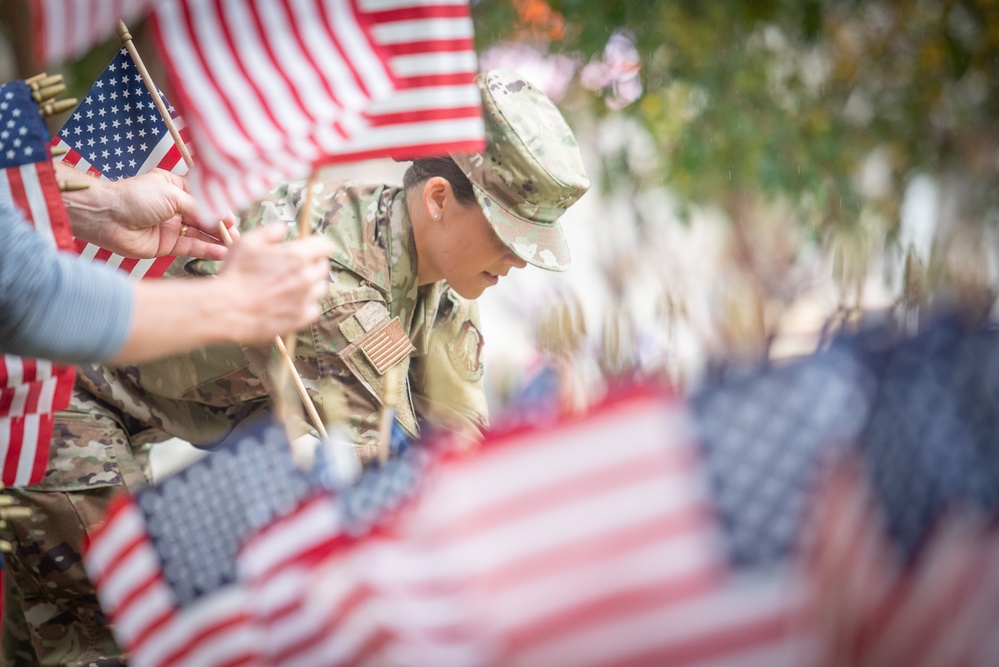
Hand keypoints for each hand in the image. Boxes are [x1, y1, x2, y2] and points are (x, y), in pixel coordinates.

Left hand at [59, 164, 238, 259]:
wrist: (106, 217)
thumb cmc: (134, 197)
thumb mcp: (172, 194)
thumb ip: (198, 207)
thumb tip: (219, 216)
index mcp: (175, 187)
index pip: (204, 198)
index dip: (218, 207)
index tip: (231, 217)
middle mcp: (175, 207)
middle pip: (204, 217)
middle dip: (220, 225)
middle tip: (236, 233)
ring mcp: (172, 226)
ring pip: (200, 234)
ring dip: (216, 239)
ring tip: (233, 244)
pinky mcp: (167, 245)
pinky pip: (191, 247)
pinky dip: (206, 249)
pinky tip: (220, 252)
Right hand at [215, 223, 333, 342]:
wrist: (226, 309)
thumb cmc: (235, 274)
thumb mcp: (247, 242)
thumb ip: (270, 231)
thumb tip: (283, 227)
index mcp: (297, 257)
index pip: (325, 246)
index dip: (317, 245)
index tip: (310, 248)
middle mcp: (306, 278)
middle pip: (324, 267)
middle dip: (313, 263)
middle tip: (296, 266)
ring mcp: (304, 300)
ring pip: (321, 288)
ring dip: (311, 284)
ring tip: (294, 284)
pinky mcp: (300, 319)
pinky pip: (314, 309)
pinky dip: (307, 305)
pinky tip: (293, 302)